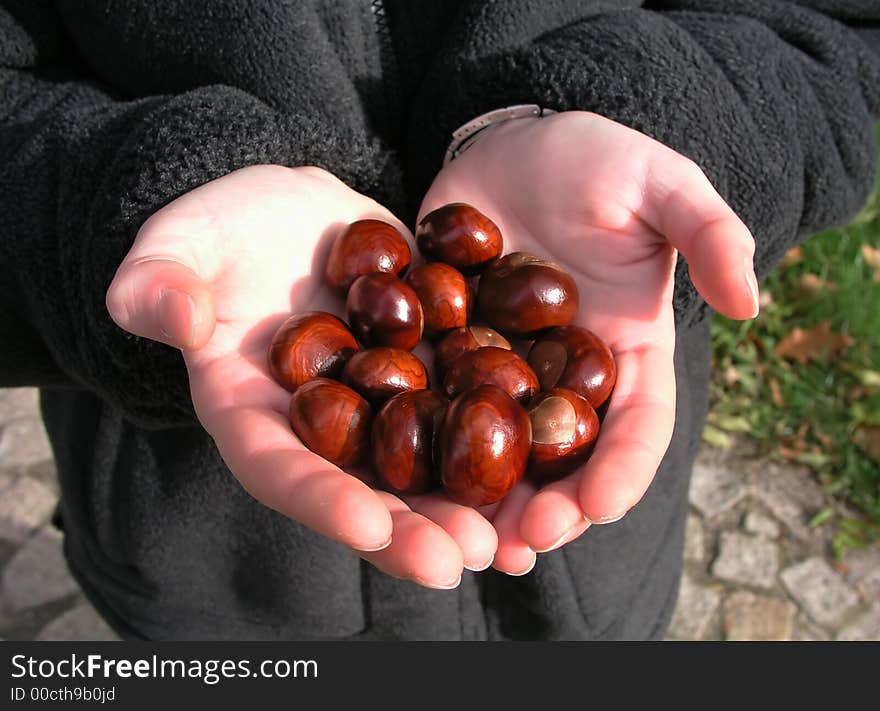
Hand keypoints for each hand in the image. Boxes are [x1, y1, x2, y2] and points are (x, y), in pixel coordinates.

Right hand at [106, 165, 496, 588]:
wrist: (295, 212)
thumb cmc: (225, 227)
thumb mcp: (181, 243)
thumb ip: (159, 282)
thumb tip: (172, 317)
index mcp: (254, 411)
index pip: (280, 468)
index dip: (322, 501)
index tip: (372, 527)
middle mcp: (323, 426)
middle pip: (364, 489)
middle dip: (411, 530)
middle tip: (464, 558)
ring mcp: (379, 405)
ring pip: (423, 468)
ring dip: (467, 507)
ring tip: (516, 538)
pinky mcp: (427, 373)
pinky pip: (464, 414)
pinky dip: (503, 444)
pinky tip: (548, 471)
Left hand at [418, 111, 758, 573]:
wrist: (513, 145)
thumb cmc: (596, 160)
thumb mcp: (661, 183)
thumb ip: (708, 232)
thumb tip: (752, 304)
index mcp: (625, 351)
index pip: (637, 425)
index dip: (623, 469)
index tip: (599, 506)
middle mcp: (566, 376)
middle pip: (564, 458)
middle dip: (548, 507)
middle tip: (520, 543)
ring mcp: (504, 370)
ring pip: (500, 450)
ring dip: (486, 500)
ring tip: (465, 538)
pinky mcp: (448, 352)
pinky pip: (437, 405)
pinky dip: (426, 445)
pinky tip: (405, 478)